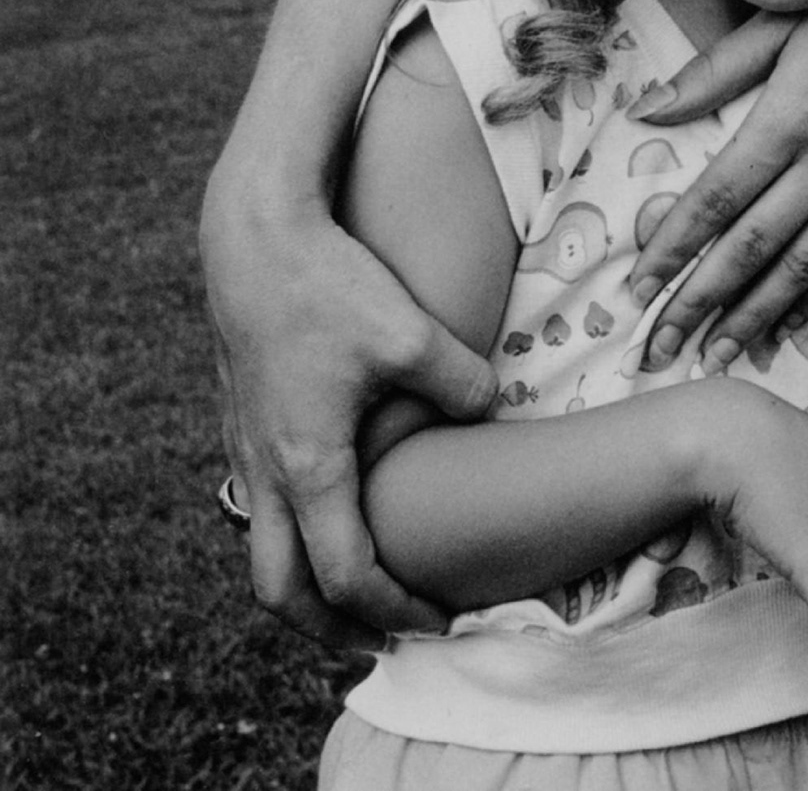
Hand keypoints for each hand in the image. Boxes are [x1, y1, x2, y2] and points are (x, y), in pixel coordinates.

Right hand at [201, 162, 495, 647]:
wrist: (254, 238)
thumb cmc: (330, 285)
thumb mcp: (410, 333)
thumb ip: (461, 382)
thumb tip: (491, 411)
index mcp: (307, 466)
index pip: (345, 575)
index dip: (392, 608)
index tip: (437, 619)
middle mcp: (264, 472)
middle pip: (280, 593)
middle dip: (329, 631)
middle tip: (382, 644)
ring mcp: (244, 450)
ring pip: (261, 552)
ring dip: (305, 587)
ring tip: (357, 595)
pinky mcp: (243, 423)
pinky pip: (259, 508)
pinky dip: (292, 536)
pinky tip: (333, 516)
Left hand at [628, 0, 807, 369]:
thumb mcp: (780, 23)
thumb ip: (714, 72)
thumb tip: (645, 112)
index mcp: (790, 118)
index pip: (717, 199)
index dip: (673, 250)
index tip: (635, 290)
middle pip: (751, 249)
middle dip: (699, 304)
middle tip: (656, 350)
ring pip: (802, 269)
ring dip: (754, 317)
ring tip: (712, 356)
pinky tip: (784, 325)